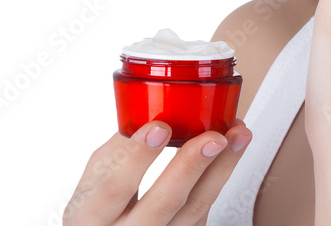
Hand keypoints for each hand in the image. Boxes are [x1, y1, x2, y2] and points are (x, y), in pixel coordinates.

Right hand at [64, 119, 252, 225]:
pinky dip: (220, 178)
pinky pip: (204, 210)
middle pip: (164, 203)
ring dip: (222, 168)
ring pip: (195, 208)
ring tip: (238, 135)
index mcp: (94, 216)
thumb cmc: (100, 209)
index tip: (160, 127)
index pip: (114, 187)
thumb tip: (151, 113)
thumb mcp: (92, 184)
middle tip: (215, 136)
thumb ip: (117, 153)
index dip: (137, 156)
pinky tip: (230, 152)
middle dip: (192, 166)